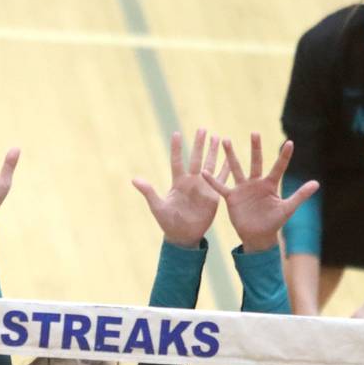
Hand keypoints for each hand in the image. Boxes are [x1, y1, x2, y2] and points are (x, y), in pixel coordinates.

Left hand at [132, 129, 226, 247]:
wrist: (183, 235)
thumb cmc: (168, 222)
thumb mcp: (157, 207)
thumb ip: (148, 192)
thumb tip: (134, 179)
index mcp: (178, 182)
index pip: (177, 161)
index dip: (177, 148)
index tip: (177, 133)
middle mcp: (191, 181)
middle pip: (196, 159)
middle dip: (199, 144)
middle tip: (203, 129)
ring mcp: (203, 187)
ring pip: (210, 165)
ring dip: (214, 152)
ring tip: (219, 137)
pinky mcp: (213, 195)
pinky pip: (221, 180)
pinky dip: (225, 169)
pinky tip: (230, 158)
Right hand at [203, 134, 317, 252]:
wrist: (258, 236)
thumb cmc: (274, 223)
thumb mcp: (287, 209)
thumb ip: (300, 195)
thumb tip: (316, 183)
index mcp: (270, 185)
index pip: (279, 167)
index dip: (284, 156)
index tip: (290, 143)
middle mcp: (256, 183)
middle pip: (256, 162)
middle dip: (255, 148)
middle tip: (255, 132)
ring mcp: (243, 189)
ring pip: (236, 169)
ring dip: (231, 155)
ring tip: (225, 140)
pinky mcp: (232, 197)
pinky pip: (220, 187)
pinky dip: (212, 181)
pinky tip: (204, 172)